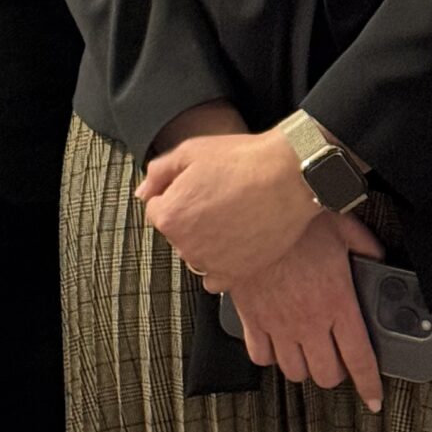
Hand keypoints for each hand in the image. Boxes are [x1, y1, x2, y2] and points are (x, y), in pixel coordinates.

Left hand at [136, 128, 319, 282]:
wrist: (288, 178)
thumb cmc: (240, 161)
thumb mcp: (189, 152)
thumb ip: (158, 173)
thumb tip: (143, 192)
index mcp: (170, 216)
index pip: (155, 209)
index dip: (174, 193)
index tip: (195, 185)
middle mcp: (186, 245)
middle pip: (176, 232)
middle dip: (189, 216)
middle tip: (216, 196)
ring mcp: (212, 263)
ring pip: (195, 253)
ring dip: (205, 240)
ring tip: (231, 215)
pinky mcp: (237, 275)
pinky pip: (215, 279)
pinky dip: (220, 264)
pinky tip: (234, 242)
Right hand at [226, 211, 385, 409]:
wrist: (250, 211)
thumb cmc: (294, 216)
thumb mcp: (342, 226)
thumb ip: (365, 246)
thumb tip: (378, 256)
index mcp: (337, 303)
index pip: (360, 360)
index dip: (370, 385)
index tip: (374, 398)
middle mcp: (309, 321)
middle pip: (326, 374)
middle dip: (335, 372)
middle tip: (335, 359)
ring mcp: (278, 322)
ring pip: (294, 370)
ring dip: (303, 366)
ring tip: (305, 352)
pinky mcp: (251, 317)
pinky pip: (259, 354)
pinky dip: (268, 355)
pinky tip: (274, 342)